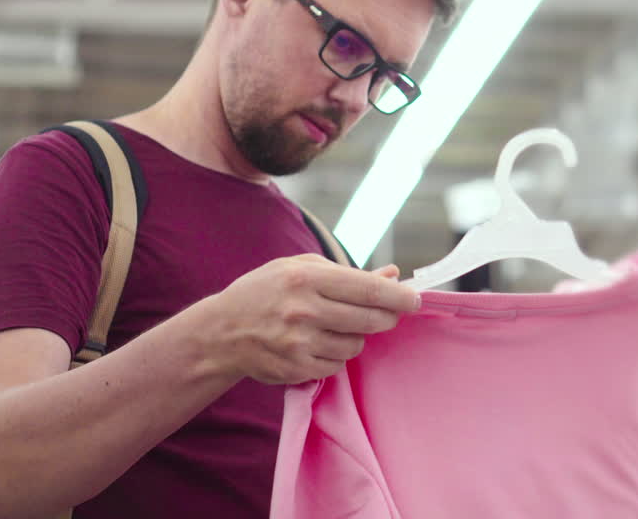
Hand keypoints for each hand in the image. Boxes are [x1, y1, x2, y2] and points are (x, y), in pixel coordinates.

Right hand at [210, 254, 418, 384]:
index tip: (416, 300)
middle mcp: (303, 310)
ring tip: (337, 327)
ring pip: (356, 345)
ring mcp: (299, 342)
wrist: (221, 331)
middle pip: (369, 319)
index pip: (367, 289)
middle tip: (388, 315)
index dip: (398, 297)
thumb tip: (393, 276)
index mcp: (306, 277)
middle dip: (387, 317)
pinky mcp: (296, 368)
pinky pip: (337, 366)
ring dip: (357, 337)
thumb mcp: (299, 268)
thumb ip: (347, 273)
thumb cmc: (265, 292)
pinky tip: (320, 344)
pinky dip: (337, 356)